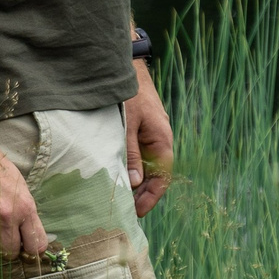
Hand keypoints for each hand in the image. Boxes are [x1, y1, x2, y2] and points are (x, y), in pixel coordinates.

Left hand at [121, 60, 172, 216]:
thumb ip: (130, 152)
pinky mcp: (138, 131)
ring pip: (145, 167)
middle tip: (124, 212)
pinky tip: (116, 177)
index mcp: (161, 140)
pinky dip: (129, 168)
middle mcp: (158, 140)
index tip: (137, 212)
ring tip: (118, 199)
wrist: (125, 66)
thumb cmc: (127, 93)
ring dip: (134, 183)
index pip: (162, 177)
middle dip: (141, 195)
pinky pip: (137, 156)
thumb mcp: (126, 124)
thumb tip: (134, 182)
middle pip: (154, 175)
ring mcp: (149, 136)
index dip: (151, 197)